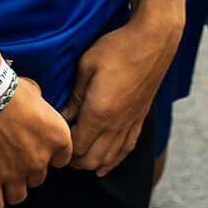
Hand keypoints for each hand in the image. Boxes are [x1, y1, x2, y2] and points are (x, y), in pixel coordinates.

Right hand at [0, 76, 71, 207]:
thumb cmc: (10, 88)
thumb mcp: (36, 92)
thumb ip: (42, 107)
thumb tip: (37, 105)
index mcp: (58, 138)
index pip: (62, 160)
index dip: (50, 156)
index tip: (39, 150)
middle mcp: (40, 160)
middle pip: (38, 178)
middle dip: (28, 170)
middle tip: (15, 157)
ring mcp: (15, 173)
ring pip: (19, 196)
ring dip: (12, 188)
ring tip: (3, 178)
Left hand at [60, 12, 180, 175]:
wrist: (154, 41)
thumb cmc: (118, 48)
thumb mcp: (87, 66)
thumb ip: (75, 96)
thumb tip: (61, 117)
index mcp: (99, 113)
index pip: (76, 146)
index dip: (62, 147)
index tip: (53, 137)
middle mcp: (116, 125)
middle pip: (90, 160)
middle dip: (73, 160)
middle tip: (61, 148)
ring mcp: (129, 124)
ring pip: (108, 159)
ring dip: (91, 163)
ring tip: (77, 157)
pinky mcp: (139, 119)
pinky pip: (126, 150)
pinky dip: (112, 161)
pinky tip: (104, 166)